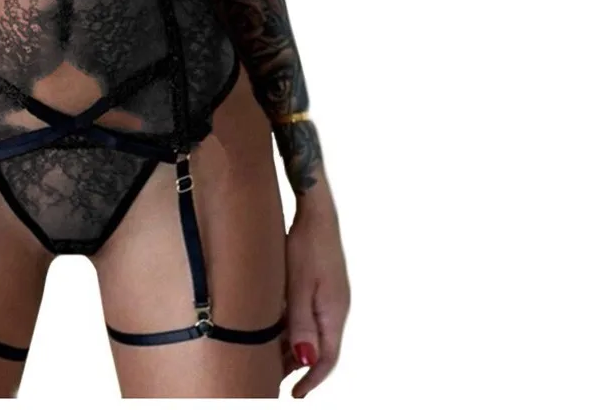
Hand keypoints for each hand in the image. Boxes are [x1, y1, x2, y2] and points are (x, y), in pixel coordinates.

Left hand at [283, 196, 350, 397]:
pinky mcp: (320, 287)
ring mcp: (329, 298)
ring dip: (293, 347)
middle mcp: (335, 310)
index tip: (295, 396)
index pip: (326, 359)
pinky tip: (274, 328)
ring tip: (269, 359)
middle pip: (319, 349)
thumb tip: (304, 360)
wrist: (316, 213)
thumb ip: (300, 323)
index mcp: (334, 313)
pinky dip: (292, 327)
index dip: (311, 380)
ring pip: (312, 333)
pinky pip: (308, 316)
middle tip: (274, 381)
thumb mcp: (298, 285)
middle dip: (298, 368)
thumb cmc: (306, 245)